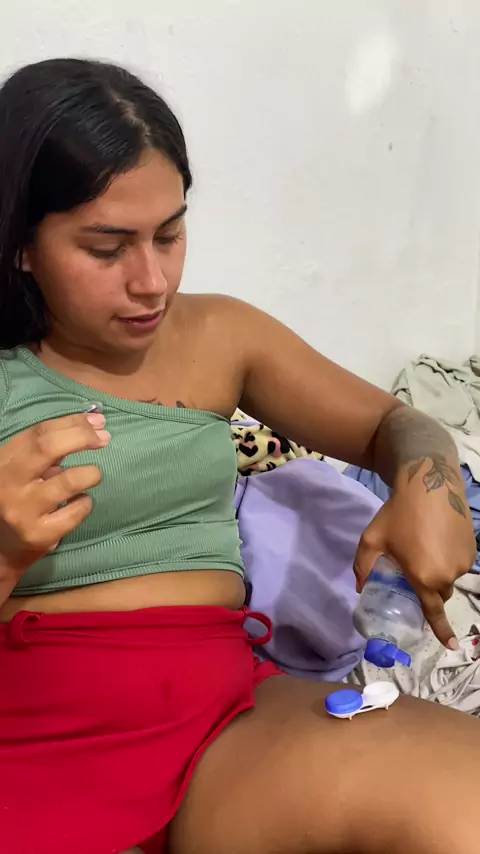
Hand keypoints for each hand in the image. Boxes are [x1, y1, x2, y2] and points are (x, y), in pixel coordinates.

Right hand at [0, 413, 109, 582]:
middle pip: (48, 448)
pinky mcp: (39, 535)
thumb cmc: (16, 498)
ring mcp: (23, 510)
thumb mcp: (21, 470)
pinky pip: (75, 512)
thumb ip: (47, 451)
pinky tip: (80, 502)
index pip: (38, 433)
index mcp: (3, 462)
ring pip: (68, 481)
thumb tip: (92, 424)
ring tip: (93, 475)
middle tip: (103, 438)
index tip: (97, 421)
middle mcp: (8, 483)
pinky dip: (85, 503)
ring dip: (90, 473)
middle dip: (81, 437)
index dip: (72, 422)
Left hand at [354, 476, 475, 646]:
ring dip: (438, 570)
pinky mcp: (472, 547)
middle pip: (440, 593)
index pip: (434, 611)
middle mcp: (448, 573)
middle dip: (428, 588)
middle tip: (412, 569)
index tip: (451, 646)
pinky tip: (436, 539)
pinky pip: (458, 562)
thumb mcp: (372, 539)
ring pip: (450, 576)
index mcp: (424, 577)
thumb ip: (363, 567)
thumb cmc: (398, 513)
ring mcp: (463, 560)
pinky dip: (448, 557)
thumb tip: (361, 587)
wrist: (429, 483)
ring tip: (423, 547)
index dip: (441, 631)